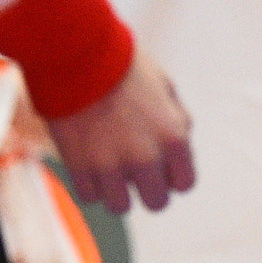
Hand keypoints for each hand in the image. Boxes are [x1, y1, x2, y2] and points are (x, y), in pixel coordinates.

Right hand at [44, 49, 196, 212]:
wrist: (78, 56)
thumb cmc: (123, 67)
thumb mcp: (164, 88)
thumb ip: (176, 120)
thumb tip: (180, 145)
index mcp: (173, 138)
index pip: (184, 184)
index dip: (173, 176)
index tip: (161, 166)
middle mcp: (145, 158)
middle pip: (156, 203)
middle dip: (147, 188)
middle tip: (134, 171)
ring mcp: (111, 166)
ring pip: (120, 206)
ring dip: (116, 190)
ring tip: (109, 166)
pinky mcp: (79, 167)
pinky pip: (90, 196)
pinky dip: (90, 183)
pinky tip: (89, 161)